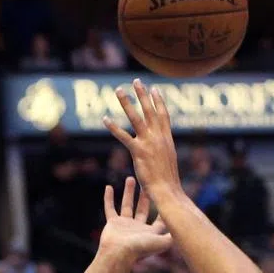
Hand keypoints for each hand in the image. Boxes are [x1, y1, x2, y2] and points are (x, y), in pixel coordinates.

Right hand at [98, 178, 171, 261]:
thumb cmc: (140, 248)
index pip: (160, 218)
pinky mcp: (113, 224)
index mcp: (151, 232)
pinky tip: (109, 187)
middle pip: (143, 208)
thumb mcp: (162, 242)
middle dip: (146, 195)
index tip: (168, 192)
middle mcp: (139, 228)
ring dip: (128, 192)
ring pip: (127, 205)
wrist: (118, 253)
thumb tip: (189, 228)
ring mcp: (125, 225)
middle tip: (147, 181)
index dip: (165, 206)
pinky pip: (110, 208)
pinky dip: (108, 198)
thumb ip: (174, 234)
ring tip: (130, 178)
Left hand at [103, 80, 181, 196]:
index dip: (159, 101)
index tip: (155, 89)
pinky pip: (124, 136)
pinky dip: (114, 127)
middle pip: (150, 111)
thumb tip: (160, 148)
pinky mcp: (139, 152)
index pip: (163, 116)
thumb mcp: (168, 161)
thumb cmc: (168, 181)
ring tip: (119, 90)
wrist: (168, 191)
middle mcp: (159, 138)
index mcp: (167, 140)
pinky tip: (105, 119)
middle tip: (137, 81)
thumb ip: (163, 150)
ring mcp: (149, 143)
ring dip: (127, 102)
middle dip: (143, 95)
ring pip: (136, 118)